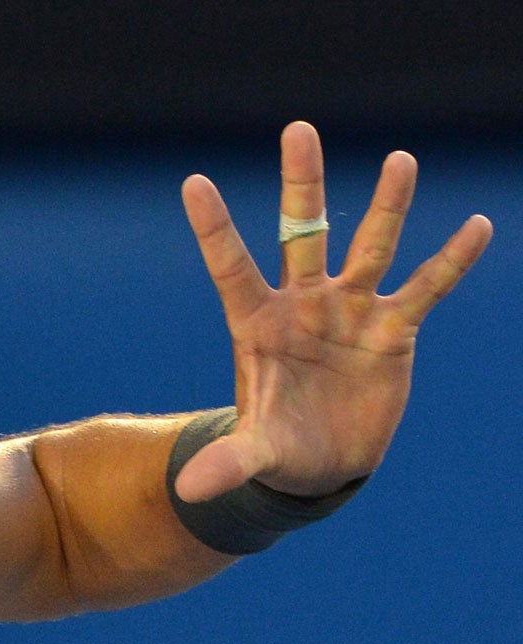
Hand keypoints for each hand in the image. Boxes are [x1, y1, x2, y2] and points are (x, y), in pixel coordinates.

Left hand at [176, 120, 491, 501]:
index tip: (193, 183)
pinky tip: (476, 227)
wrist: (322, 465)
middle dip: (302, 187)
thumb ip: (229, 464)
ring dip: (386, 208)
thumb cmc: (279, 450)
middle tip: (299, 130)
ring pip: (370, 248)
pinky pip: (425, 289)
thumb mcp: (255, 455)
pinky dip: (450, 262)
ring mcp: (349, 311)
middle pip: (302, 235)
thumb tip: (189, 490)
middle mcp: (303, 305)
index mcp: (258, 325)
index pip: (232, 269)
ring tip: (401, 161)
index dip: (214, 229)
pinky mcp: (391, 330)